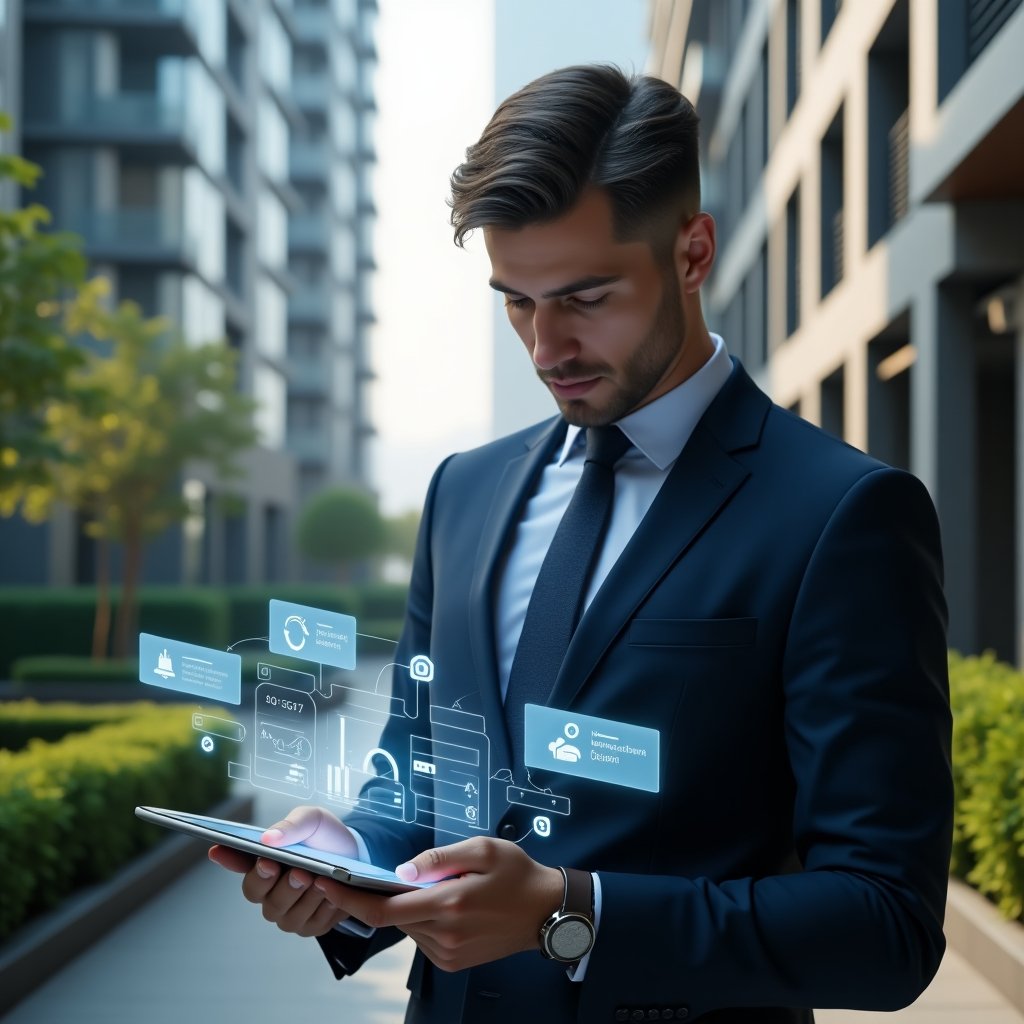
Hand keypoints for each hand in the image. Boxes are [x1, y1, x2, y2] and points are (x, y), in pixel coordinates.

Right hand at [208, 805, 359, 937]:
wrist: (358, 855)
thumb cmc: (326, 837)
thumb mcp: (313, 820)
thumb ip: (292, 825)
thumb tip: (268, 838)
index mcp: (263, 862)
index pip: (238, 863)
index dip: (229, 858)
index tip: (235, 851)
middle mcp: (269, 892)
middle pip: (261, 898)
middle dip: (280, 886)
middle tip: (298, 872)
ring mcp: (289, 912)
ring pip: (286, 915)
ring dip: (304, 898)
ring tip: (319, 880)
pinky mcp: (311, 925)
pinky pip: (312, 924)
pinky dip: (323, 908)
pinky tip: (332, 894)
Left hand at [311, 837, 563, 971]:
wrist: (546, 911)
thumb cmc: (516, 873)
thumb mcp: (482, 849)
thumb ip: (437, 858)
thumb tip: (400, 871)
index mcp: (449, 906)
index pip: (384, 910)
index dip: (351, 899)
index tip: (327, 883)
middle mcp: (444, 936)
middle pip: (391, 919)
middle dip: (372, 898)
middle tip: (356, 876)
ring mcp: (448, 953)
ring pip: (406, 928)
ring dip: (400, 908)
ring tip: (415, 885)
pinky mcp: (452, 962)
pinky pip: (421, 938)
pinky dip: (418, 919)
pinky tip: (436, 902)